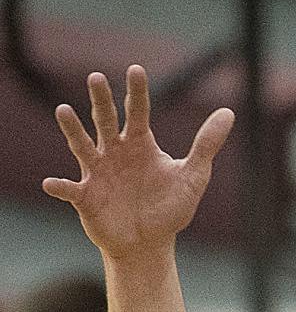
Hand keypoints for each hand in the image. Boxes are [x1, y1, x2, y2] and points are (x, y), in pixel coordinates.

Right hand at [43, 66, 234, 257]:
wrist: (150, 242)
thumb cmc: (169, 207)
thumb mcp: (194, 176)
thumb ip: (206, 145)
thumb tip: (228, 112)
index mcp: (140, 144)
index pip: (138, 111)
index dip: (137, 92)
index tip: (136, 69)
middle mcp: (115, 152)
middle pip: (106, 120)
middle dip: (102, 100)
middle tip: (96, 77)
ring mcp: (97, 172)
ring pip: (82, 146)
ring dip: (73, 129)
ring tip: (63, 110)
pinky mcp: (85, 197)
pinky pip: (70, 190)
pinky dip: (61, 186)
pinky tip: (52, 184)